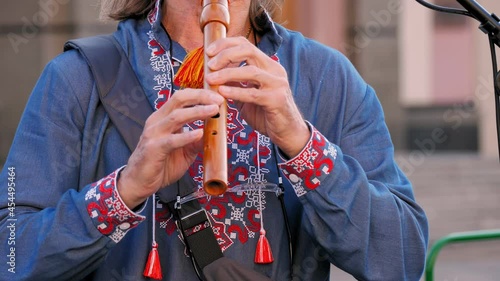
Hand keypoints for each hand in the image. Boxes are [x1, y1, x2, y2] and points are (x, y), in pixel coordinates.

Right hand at [117, 89, 223, 208]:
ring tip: (213, 111)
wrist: (139, 182)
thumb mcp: (184, 151)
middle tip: (218, 100)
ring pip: (176, 116)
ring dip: (197, 112)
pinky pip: (171, 140)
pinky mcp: (153, 149)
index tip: (218, 96)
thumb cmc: (160, 164)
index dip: (200, 94)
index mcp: (163, 117)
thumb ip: (197, 141)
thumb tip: (215, 134)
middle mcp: (157, 121)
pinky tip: (199, 133)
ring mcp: (154, 134)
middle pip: (179, 99)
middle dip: (200, 97)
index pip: (182, 98)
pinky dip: (186, 136)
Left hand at [205, 36, 310, 157]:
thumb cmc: (266, 114)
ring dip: (227, 73)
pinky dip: (236, 92)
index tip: (209, 51)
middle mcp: (274, 70)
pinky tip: (222, 93)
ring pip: (250, 71)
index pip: (245, 45)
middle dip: (225, 55)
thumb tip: (214, 75)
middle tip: (209, 64)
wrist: (287, 132)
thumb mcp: (247, 95)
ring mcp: (277, 84)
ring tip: (211, 78)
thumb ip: (234, 84)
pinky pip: (253, 93)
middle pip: (248, 51)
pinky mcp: (276, 100)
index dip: (226, 45)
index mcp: (267, 65)